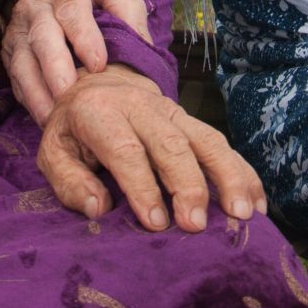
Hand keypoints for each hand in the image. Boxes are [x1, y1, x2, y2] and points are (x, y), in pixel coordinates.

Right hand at [4, 0, 151, 124]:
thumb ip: (128, 13)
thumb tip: (142, 49)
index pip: (72, 9)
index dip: (84, 37)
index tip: (99, 65)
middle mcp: (34, 0)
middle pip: (42, 35)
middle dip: (55, 68)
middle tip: (70, 95)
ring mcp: (18, 25)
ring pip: (23, 60)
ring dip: (38, 91)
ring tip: (55, 117)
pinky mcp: (10, 47)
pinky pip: (15, 76)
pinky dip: (29, 98)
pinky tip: (45, 117)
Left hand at [36, 66, 266, 232]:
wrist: (94, 83)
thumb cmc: (72, 129)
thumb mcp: (52, 152)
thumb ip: (69, 181)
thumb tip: (98, 209)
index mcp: (100, 113)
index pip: (126, 151)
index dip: (143, 187)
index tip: (156, 222)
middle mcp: (141, 107)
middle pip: (172, 144)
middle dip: (188, 185)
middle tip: (197, 224)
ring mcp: (172, 112)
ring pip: (206, 140)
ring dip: (227, 176)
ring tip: (241, 214)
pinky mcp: (191, 121)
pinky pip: (222, 144)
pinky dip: (243, 172)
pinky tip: (256, 203)